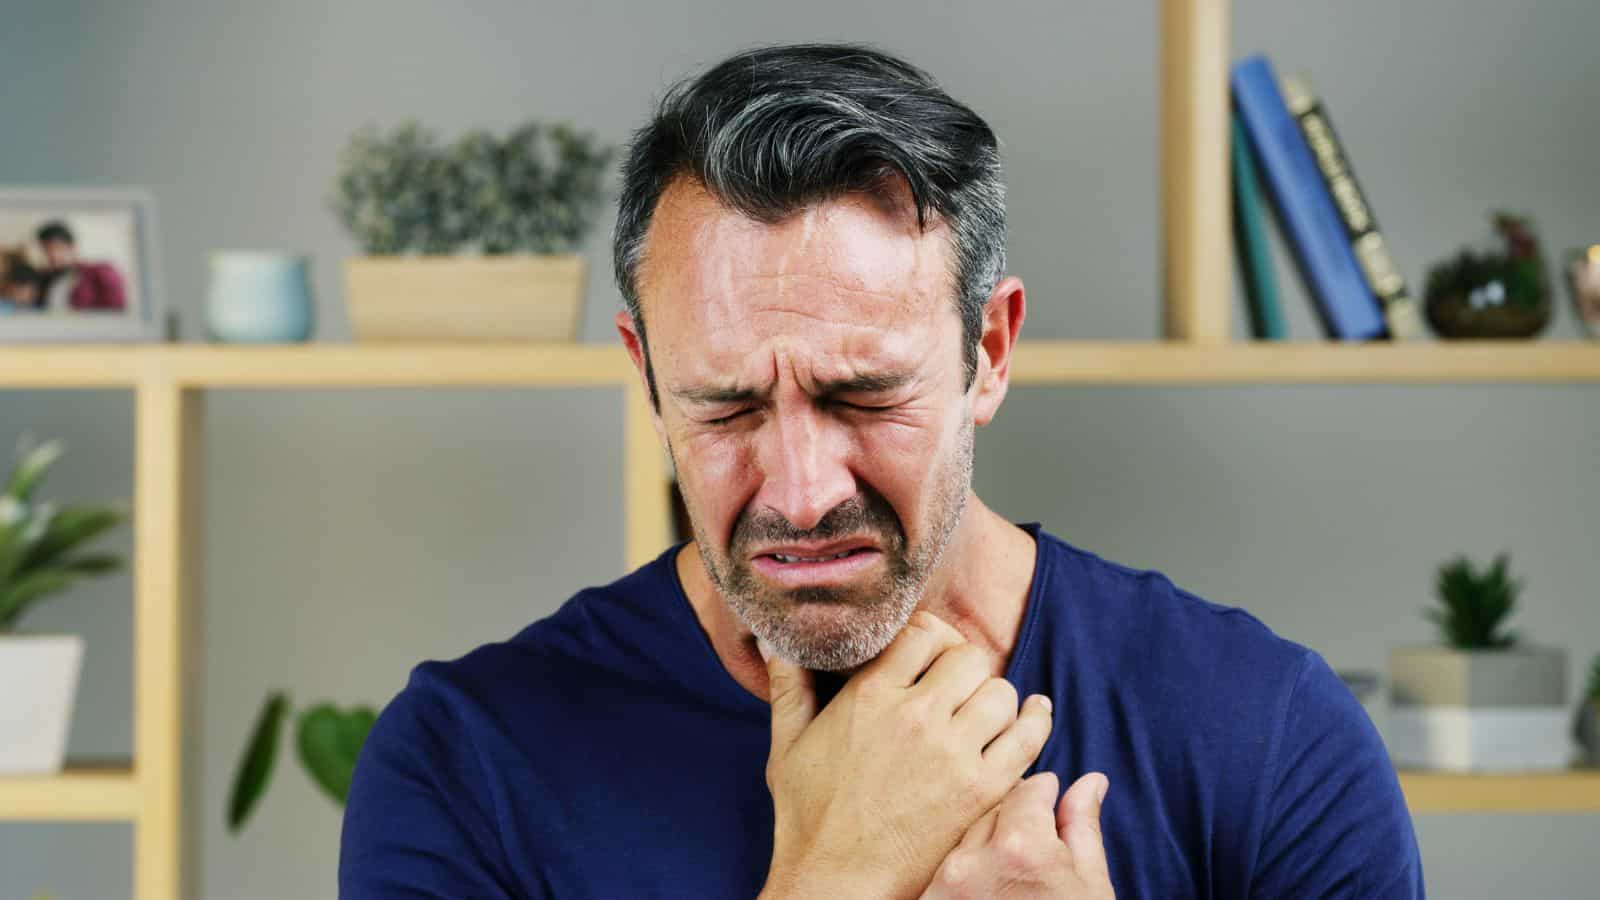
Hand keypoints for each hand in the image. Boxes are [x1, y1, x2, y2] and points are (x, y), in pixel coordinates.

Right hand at [758, 611, 1054, 899]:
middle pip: (969, 658)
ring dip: (996, 697)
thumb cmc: (808, 817)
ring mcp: (952, 753)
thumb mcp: (787, 744)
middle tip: (958, 687)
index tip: (930, 657)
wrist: (836, 881)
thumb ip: (788, 686)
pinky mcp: (981, 790)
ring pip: (1002, 692)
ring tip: (984, 711)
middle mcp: (915, 716)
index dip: (932, 640)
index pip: (923, 633)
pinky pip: (1028, 738)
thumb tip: (775, 640)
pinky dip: (1035, 722)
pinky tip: (1032, 716)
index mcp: (869, 696)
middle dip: (965, 668)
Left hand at [921, 770, 1114, 899]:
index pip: (1028, 788)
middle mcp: (975, 860)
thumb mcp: (1089, 886)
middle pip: (992, 806)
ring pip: (965, 832)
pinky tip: (987, 889)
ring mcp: (946, 883)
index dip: (1043, 796)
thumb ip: (1082, 827)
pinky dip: (965, 868)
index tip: (1048, 807)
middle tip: (1031, 848)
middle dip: (1014, 818)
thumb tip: (1091, 781)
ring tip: (1009, 877)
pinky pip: (946, 863)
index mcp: (1024, 848)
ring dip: (986, 841)